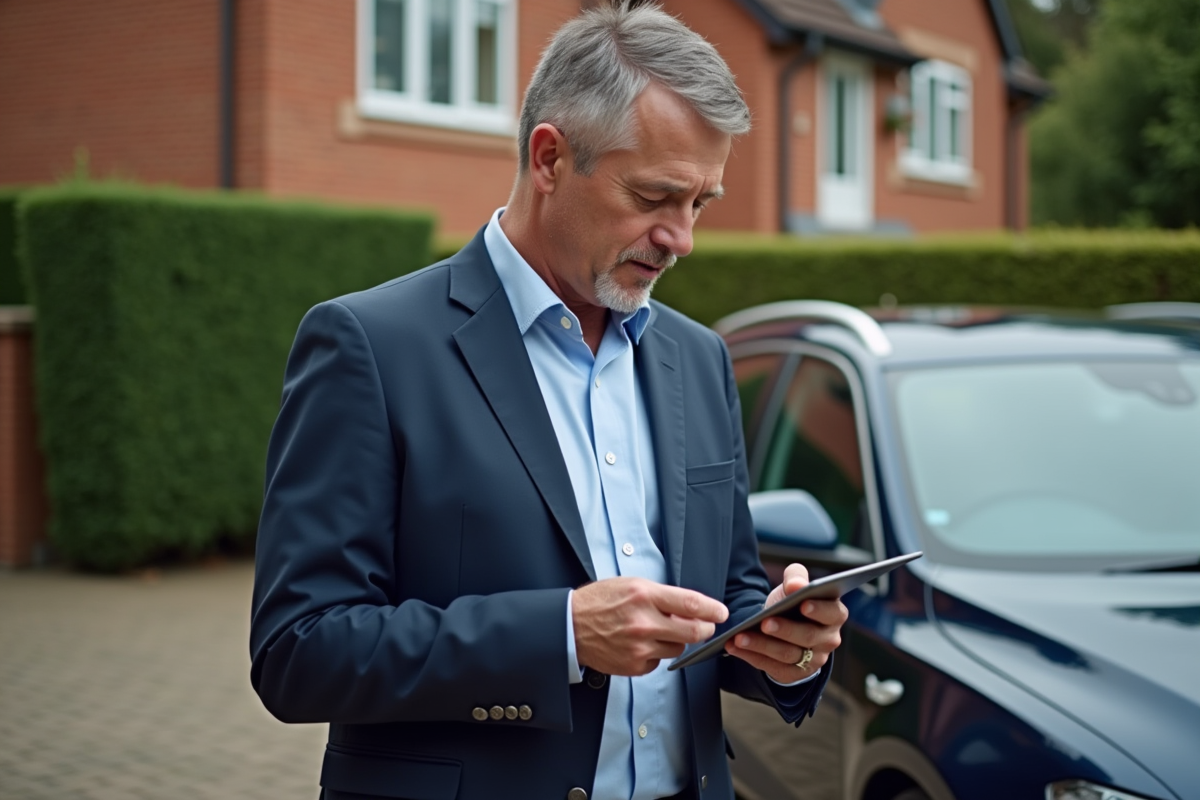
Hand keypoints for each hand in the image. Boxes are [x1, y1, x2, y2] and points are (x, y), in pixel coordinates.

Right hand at [572, 577, 728, 676]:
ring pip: (678, 648)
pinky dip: (656, 653)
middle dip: (705, 629)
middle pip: (694, 632)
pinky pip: (659, 661)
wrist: (570, 626)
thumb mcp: (631, 586)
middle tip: (705, 626)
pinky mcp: (635, 665)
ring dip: (676, 641)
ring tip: (657, 631)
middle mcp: (644, 623)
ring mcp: (640, 647)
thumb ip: (662, 597)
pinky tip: (640, 643)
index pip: (691, 604)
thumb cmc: (600, 602)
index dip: (712, 609)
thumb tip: (691, 608)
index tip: (722, 613)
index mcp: (644, 596)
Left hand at [723, 563, 846, 683]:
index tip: (803, 604)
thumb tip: (796, 585)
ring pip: (787, 655)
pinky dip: (752, 658)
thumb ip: (796, 577)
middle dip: (784, 630)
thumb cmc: (792, 602)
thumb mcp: (794, 585)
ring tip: (740, 637)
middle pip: (807, 637)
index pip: (833, 613)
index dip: (819, 610)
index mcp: (834, 615)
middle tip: (764, 623)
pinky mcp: (794, 673)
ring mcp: (813, 660)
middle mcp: (828, 640)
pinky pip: (773, 668)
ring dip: (762, 646)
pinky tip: (735, 647)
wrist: (782, 624)